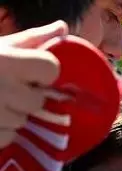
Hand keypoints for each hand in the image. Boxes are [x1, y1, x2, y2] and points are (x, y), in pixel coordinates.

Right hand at [0, 21, 67, 148]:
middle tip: (6, 88)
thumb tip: (62, 29)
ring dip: (12, 114)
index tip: (32, 72)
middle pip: (37, 101)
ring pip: (21, 121)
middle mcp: (1, 88)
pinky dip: (1, 130)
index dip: (44, 72)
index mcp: (5, 62)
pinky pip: (7, 137)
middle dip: (26, 96)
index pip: (50, 68)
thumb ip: (31, 39)